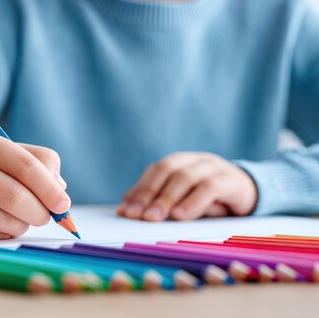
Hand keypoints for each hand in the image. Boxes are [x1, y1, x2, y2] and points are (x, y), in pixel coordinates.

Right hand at [0, 128, 69, 239]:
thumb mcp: (10, 151)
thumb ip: (41, 163)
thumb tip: (60, 190)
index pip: (25, 166)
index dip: (50, 188)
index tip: (63, 204)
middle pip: (16, 198)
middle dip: (41, 212)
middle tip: (47, 215)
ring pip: (7, 221)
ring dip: (24, 223)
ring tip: (19, 214)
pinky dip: (7, 232)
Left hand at [117, 152, 257, 221]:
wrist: (253, 194)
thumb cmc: (212, 200)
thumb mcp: (185, 202)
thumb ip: (161, 203)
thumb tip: (127, 211)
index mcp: (180, 162)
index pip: (155, 172)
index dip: (139, 190)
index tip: (125, 211)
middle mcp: (195, 160)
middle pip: (167, 170)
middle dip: (149, 193)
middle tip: (137, 215)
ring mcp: (215, 167)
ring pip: (186, 176)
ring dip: (168, 198)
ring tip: (154, 217)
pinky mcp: (233, 181)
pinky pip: (211, 188)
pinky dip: (193, 201)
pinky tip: (181, 215)